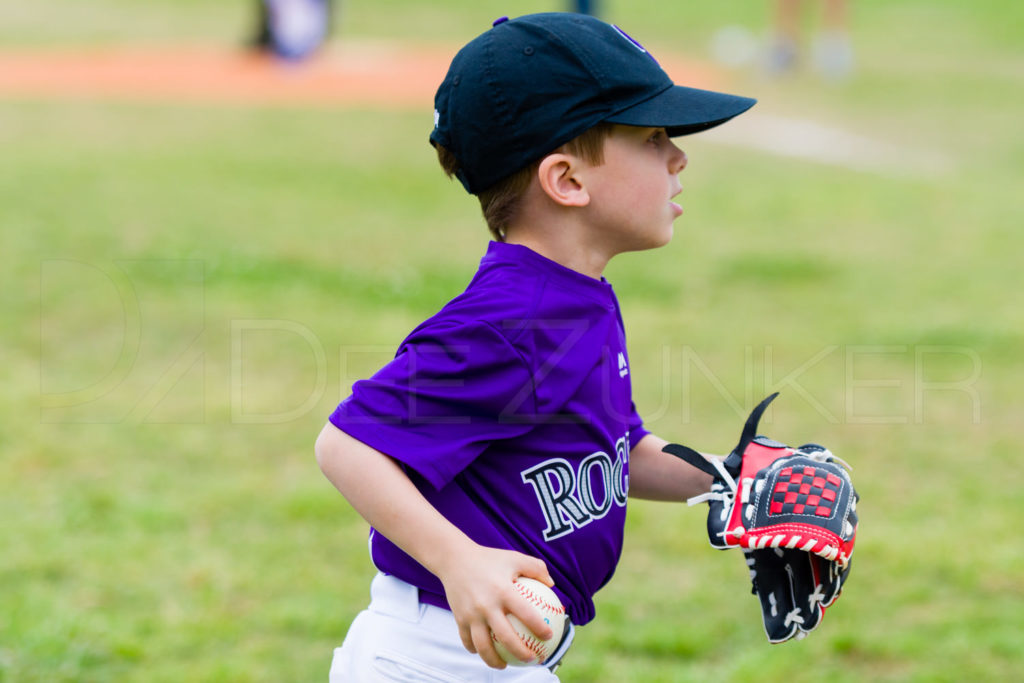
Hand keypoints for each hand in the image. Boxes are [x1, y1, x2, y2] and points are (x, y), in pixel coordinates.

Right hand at [434, 543, 554, 668]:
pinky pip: (468, 641)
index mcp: (503, 591)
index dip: (540, 628)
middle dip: (522, 653)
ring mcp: (471, 614)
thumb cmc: (489, 559)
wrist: (454, 558)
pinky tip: (485, 653)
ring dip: (495, 661)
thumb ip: (536, 568)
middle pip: (506, 638)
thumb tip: (552, 584)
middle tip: (533, 659)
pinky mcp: (459, 618)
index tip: (549, 637)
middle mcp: (487, 605)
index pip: (526, 614)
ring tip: (505, 665)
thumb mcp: (514, 558)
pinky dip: (476, 650)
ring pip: (483, 647)